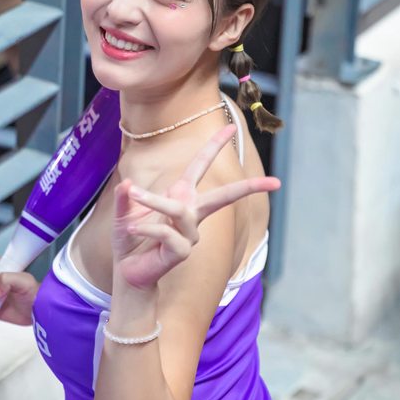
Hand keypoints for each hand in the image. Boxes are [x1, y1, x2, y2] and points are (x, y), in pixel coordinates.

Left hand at [112, 124, 280, 289]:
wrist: (127, 272)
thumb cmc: (130, 239)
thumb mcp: (124, 212)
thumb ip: (126, 196)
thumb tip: (127, 184)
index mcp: (182, 197)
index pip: (200, 166)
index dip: (215, 146)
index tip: (233, 126)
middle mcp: (191, 214)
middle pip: (223, 196)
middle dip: (248, 186)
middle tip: (274, 181)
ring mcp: (190, 234)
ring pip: (179, 210)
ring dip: (155, 201)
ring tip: (133, 194)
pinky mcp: (182, 252)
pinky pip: (166, 232)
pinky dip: (146, 228)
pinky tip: (131, 230)